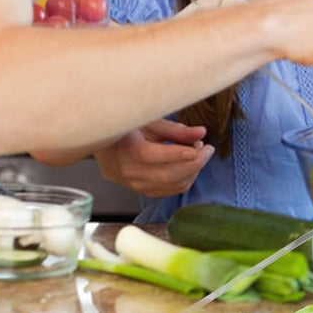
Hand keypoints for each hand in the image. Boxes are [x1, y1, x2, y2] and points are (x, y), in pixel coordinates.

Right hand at [93, 118, 214, 197]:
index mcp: (124, 148)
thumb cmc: (127, 127)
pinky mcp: (139, 191)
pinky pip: (167, 191)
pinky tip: (189, 165)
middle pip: (164, 175)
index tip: (199, 146)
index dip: (176, 153)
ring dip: (191, 172)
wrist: (104, 143)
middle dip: (193, 164)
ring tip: (199, 154)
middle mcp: (126, 171)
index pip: (150, 155)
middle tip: (208, 149)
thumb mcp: (149, 121)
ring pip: (169, 186)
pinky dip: (183, 180)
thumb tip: (201, 133)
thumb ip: (175, 129)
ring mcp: (132, 184)